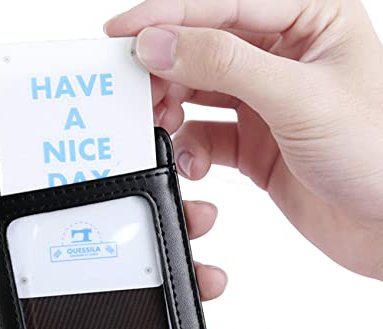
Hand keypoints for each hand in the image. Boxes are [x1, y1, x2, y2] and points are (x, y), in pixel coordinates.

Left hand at [0, 180, 236, 328]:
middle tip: (196, 221)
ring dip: (189, 284)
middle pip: (122, 264)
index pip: (70, 235)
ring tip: (212, 276)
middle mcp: (61, 316)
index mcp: (21, 296)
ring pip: (152, 305)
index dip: (104, 206)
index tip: (136, 184)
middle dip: (164, 239)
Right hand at [105, 0, 382, 279]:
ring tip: (160, 125)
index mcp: (309, 18)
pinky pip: (206, 135)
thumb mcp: (297, 97)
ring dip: (173, 109)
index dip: (168, 15)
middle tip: (135, 89)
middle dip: (166, 69)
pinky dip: (191, 148)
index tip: (122, 34)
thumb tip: (159, 42)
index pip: (224, 4)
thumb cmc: (374, 153)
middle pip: (204, 47)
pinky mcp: (253, 143)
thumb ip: (224, 64)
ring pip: (199, 92)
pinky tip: (192, 162)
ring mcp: (265, 102)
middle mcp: (283, 56)